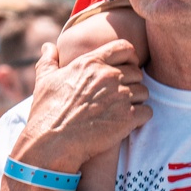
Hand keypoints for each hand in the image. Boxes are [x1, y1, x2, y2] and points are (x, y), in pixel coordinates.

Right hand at [12, 40, 151, 170]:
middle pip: (137, 72)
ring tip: (122, 110)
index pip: (125, 48)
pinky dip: (140, 118)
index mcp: (91, 62)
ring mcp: (119, 96)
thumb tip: (48, 46)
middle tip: (121, 96)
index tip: (126, 67)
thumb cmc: (46, 112)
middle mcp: (108, 76)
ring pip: (143, 92)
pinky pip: (147, 112)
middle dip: (132, 83)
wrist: (52, 143)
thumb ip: (48, 61)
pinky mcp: (127, 118)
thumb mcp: (44, 81)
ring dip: (136, 101)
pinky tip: (127, 123)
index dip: (130, 57)